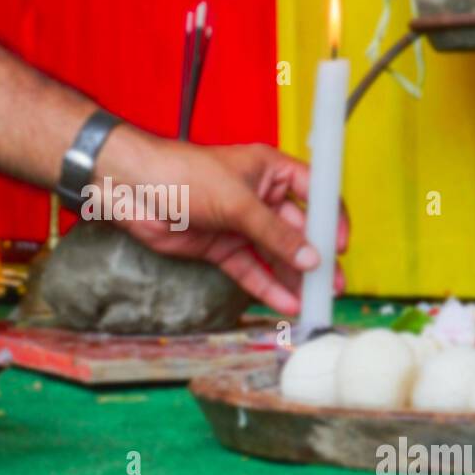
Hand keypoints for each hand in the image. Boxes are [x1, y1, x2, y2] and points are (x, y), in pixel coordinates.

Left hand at [96, 130, 348, 313]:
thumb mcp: (238, 202)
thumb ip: (275, 234)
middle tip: (333, 283)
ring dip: (294, 277)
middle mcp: (260, 197)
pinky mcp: (221, 247)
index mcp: (270, 170)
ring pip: (275, 255)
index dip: (331, 217)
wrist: (133, 189)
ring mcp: (240, 224)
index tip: (342, 244)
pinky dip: (267, 286)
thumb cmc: (184, 175)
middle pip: (297, 230)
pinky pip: (250, 269)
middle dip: (315, 256)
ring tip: (315, 301)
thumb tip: (312, 258)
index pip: (314, 192)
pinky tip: (286, 303)